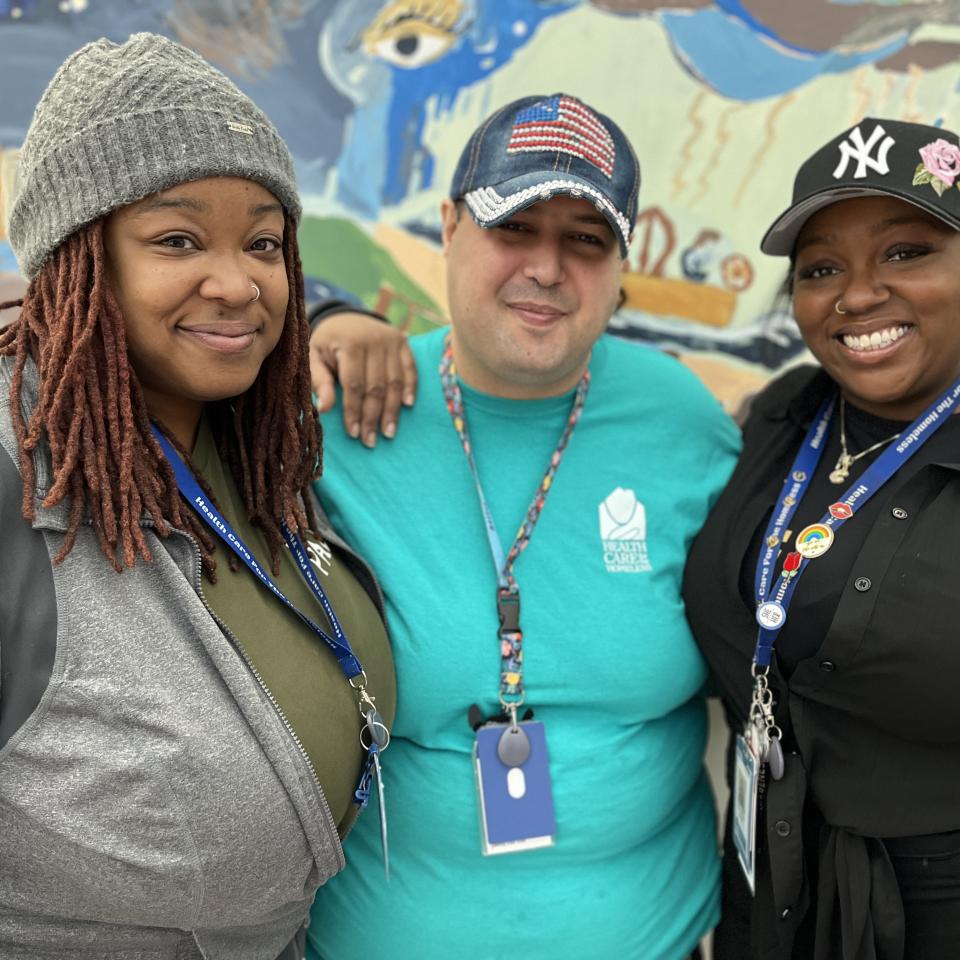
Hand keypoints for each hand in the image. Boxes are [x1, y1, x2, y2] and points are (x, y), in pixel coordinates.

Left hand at [310, 312, 417, 445]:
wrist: (344, 317)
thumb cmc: (326, 343)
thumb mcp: (313, 357)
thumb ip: (319, 381)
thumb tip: (324, 409)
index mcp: (349, 344)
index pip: (354, 385)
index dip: (354, 411)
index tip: (354, 433)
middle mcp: (373, 340)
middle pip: (376, 387)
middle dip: (373, 417)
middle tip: (370, 441)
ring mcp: (391, 339)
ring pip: (394, 382)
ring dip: (392, 410)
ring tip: (388, 432)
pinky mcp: (403, 341)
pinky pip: (410, 368)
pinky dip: (410, 387)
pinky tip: (407, 406)